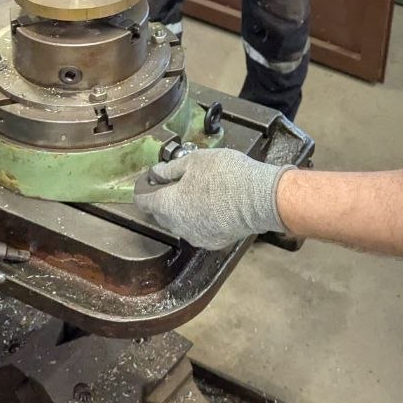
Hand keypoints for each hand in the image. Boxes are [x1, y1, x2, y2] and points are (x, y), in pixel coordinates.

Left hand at [134, 147, 294, 248]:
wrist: (260, 197)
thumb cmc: (228, 175)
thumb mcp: (195, 161)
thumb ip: (171, 169)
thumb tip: (156, 173)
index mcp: (168, 205)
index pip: (142, 200)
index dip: (142, 187)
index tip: (149, 177)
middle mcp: (178, 226)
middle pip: (160, 213)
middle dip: (162, 197)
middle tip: (174, 179)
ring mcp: (196, 236)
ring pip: (179, 222)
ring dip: (181, 208)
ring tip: (197, 190)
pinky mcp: (213, 241)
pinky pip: (198, 229)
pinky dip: (199, 218)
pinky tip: (212, 204)